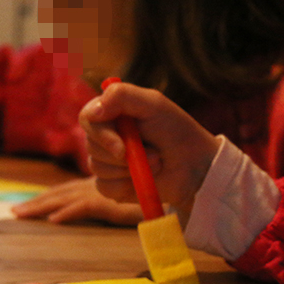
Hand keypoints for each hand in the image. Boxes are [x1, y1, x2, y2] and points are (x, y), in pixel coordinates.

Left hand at [12, 177, 143, 224]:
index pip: (65, 191)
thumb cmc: (150, 192)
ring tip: (20, 215)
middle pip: (57, 195)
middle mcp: (91, 188)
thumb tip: (97, 206)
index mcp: (93, 187)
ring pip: (63, 200)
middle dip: (35, 203)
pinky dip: (67, 213)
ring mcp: (98, 194)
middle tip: (15, 212)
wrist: (170, 186)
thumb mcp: (124, 198)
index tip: (28, 205)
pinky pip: (83, 208)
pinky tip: (53, 220)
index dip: (47, 197)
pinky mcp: (107, 203)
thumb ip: (111, 202)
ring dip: (40, 207)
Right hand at [80, 81, 218, 220]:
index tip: (121, 146)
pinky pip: (104, 187)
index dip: (101, 134)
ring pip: (97, 167)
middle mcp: (105, 136)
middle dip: (124, 154)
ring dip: (129, 170)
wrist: (197, 168)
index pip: (86, 118)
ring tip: (156, 163)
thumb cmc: (177, 131)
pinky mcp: (111, 185)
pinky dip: (125, 186)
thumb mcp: (153, 104)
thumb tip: (92, 112)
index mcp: (111, 113)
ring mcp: (107, 162)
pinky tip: (143, 180)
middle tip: (154, 152)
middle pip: (90, 145)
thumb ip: (122, 96)